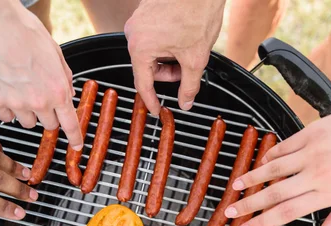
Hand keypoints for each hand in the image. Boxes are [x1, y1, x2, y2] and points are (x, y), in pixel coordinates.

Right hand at [0, 0, 81, 149]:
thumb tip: (69, 94)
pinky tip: (8, 91)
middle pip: (49, 125)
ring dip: (29, 112)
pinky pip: (7, 117)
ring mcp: (16, 103)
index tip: (77, 146)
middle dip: (50, 115)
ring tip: (23, 90)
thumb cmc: (25, 32)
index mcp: (57, 90)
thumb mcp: (56, 53)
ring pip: (28, 122)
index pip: (70, 124)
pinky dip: (9, 109)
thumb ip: (64, 78)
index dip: (75, 138)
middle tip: (43, 98)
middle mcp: (38, 101)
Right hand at [124, 0, 225, 115]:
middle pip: (148, 67)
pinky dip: (167, 43)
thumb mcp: (196, 58)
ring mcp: (138, 21)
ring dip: (169, 57)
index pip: (143, 84)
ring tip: (188, 49)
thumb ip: (189, 85)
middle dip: (168, 73)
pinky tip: (183, 37)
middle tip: (186, 72)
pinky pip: (153, 37)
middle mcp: (134, 33)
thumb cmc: (197, 10)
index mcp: (140, 47)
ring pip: (151, 52)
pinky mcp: (146, 12)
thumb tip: (185, 101)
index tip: (157, 109)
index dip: (152, 100)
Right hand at [224, 93, 330, 225]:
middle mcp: (317, 173)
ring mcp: (313, 150)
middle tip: (229, 211)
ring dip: (252, 177)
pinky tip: (262, 162)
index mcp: (330, 193)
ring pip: (273, 167)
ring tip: (235, 185)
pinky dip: (271, 155)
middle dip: (247, 204)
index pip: (286, 213)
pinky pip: (285, 145)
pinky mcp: (313, 131)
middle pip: (273, 192)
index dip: (260, 223)